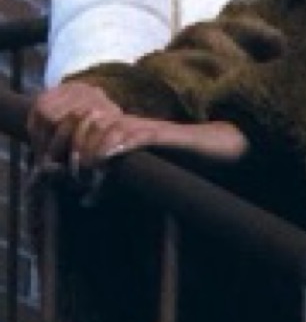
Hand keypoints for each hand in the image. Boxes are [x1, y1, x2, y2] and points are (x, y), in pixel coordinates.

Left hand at [28, 83, 248, 175]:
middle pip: (88, 127)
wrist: (222, 146)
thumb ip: (119, 179)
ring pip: (106, 130)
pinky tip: (108, 159)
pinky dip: (118, 146)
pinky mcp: (163, 134)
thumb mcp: (146, 170)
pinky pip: (135, 136)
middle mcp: (132, 123)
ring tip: (88, 176)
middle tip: (75, 180)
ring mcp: (147, 127)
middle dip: (75, 153)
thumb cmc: (186, 160)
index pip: (83, 129)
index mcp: (124, 128)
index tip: (66, 174)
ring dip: (93, 152)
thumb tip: (89, 198)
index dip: (69, 148)